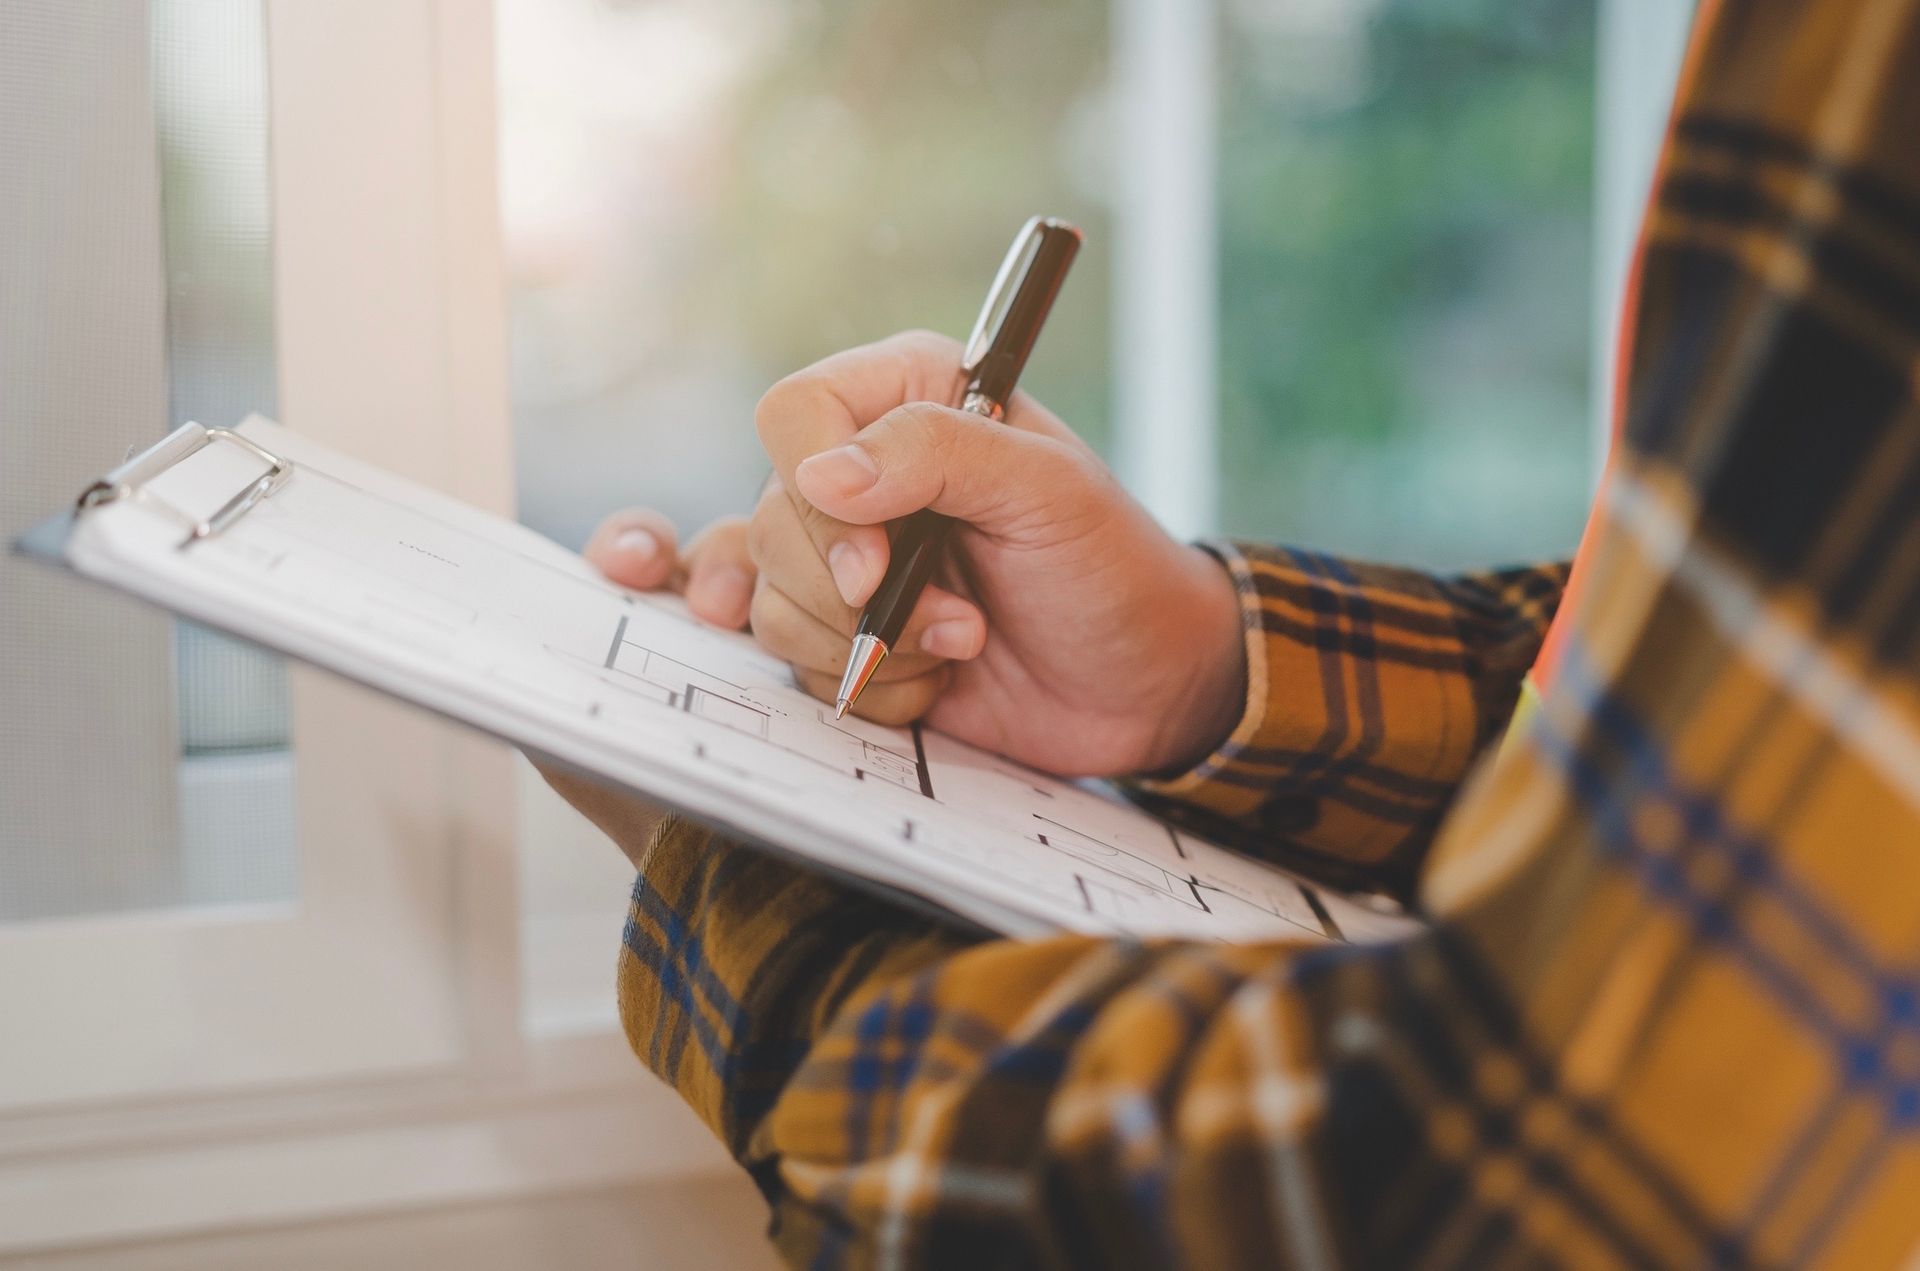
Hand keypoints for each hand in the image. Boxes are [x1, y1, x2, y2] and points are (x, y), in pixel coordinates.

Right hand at [583, 330, 1245, 777]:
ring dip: (872, 647)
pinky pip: (790, 660)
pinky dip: (862, 685)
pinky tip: (928, 679)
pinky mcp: (844, 634)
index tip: (876, 564)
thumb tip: (822, 473)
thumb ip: (938, 453)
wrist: (1144, 688)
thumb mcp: (1049, 492)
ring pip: (771, 600)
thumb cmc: (1114, 571)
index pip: (794, 415)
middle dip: (855, 596)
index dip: (814, 490)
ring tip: (963, 644)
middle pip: (769, 522)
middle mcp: (863, 472)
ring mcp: (846, 559)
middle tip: (959, 620)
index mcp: (909, 398)